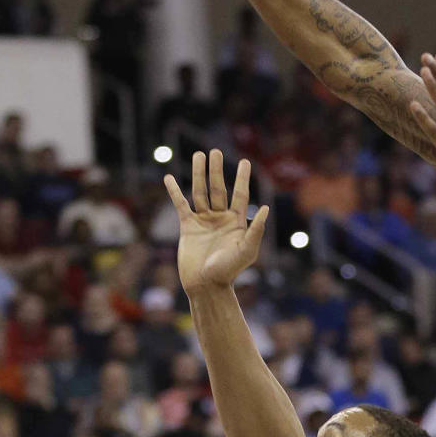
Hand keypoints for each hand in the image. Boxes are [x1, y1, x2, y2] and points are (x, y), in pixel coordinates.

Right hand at [165, 151, 267, 296]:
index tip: (245, 161)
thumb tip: (265, 208)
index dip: (242, 178)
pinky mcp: (188, 227)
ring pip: (200, 192)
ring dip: (199, 174)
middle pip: (218, 188)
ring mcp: (204, 221)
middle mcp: (220, 219)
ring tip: (198, 155)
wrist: (206, 285)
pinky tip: (170, 177)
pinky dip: (175, 191)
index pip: (240, 194)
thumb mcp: (247, 250)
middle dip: (217, 170)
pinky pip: (181, 205)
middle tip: (215, 151)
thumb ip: (256, 229)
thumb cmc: (229, 270)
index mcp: (236, 222)